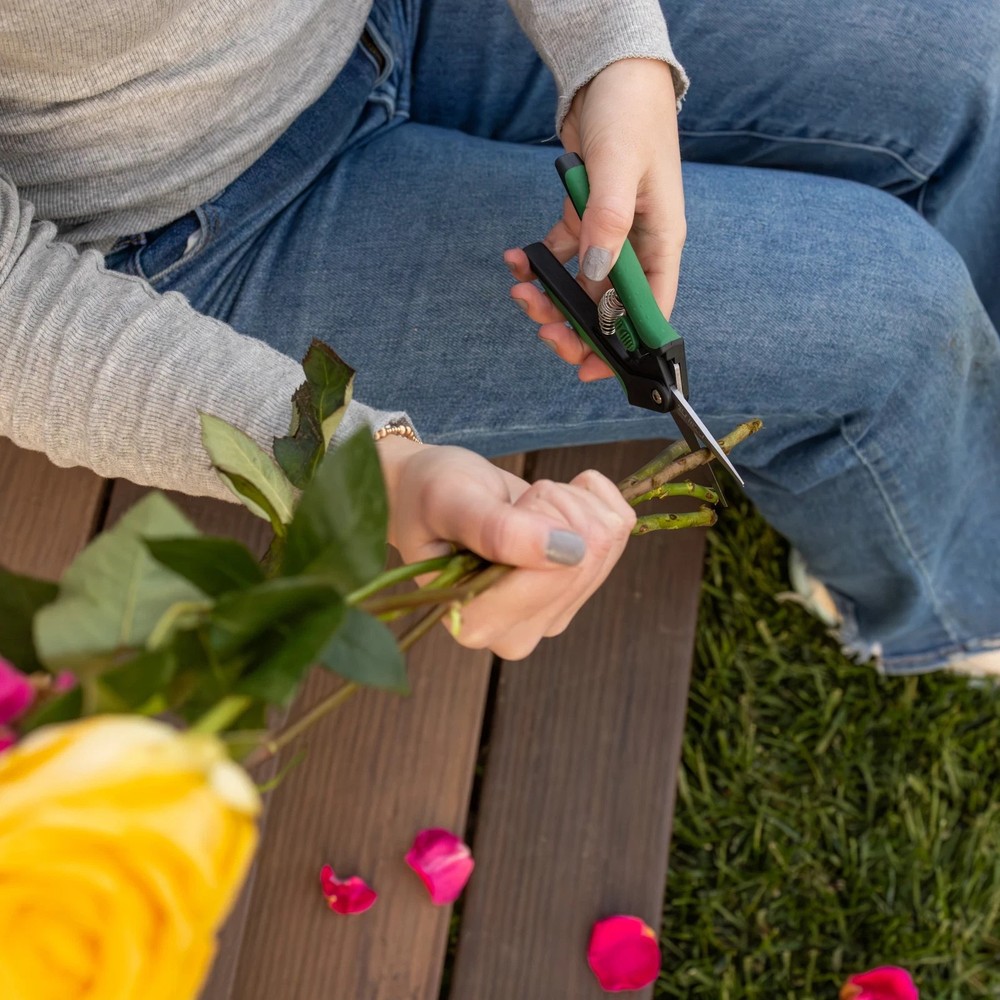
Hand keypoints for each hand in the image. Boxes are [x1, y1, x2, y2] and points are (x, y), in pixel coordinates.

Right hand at [377, 436, 635, 658]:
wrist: (439, 491)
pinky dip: (593, 499)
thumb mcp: (450, 502)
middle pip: (586, 559)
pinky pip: (620, 531)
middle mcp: (517, 632)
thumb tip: (570, 551)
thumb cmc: (430, 496)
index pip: (552, 575)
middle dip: (556, 508)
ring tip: (526, 506)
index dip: (538, 521)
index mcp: (475, 623)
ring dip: (571, 502)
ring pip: (607, 542)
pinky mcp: (578, 590)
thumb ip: (496, 530)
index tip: (506, 508)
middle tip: (516, 505)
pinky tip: (556, 501)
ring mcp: (552, 614)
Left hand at [505, 58, 684, 381]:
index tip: (591, 370)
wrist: (611, 74)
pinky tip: (514, 260)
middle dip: (575, 328)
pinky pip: (559, 256)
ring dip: (549, 298)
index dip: (624, 348)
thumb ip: (607, 222)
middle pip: (610, 310)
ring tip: (520, 290)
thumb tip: (594, 274)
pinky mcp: (584, 220)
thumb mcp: (619, 168)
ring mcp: (609, 236)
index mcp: (660, 243)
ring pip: (580, 289)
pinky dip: (536, 264)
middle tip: (543, 331)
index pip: (650, 312)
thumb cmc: (630, 115)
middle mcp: (636, 247)